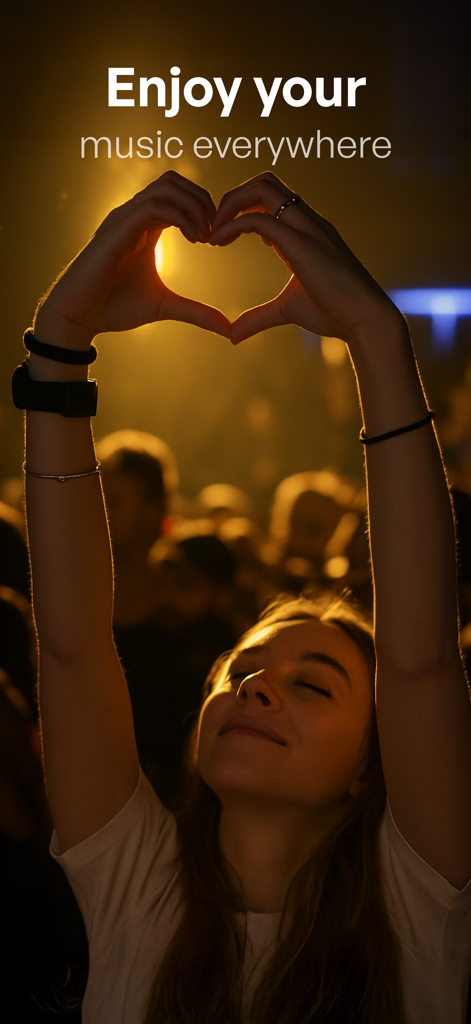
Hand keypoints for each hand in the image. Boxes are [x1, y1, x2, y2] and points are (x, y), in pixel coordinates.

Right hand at [34, 172, 230, 346]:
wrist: (78, 317)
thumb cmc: (114, 308)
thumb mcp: (165, 307)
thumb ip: (196, 312)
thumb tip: (227, 329)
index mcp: (144, 226)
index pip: (178, 194)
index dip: (204, 208)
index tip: (219, 237)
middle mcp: (133, 215)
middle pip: (174, 181)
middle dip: (203, 200)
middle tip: (218, 230)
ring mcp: (123, 218)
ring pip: (166, 187)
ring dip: (194, 205)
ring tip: (208, 235)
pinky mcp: (117, 229)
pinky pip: (154, 206)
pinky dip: (181, 216)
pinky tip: (195, 239)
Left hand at [210, 172, 400, 345]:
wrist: (364, 320)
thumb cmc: (333, 314)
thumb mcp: (286, 311)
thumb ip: (258, 318)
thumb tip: (233, 335)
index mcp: (305, 231)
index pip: (271, 197)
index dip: (242, 208)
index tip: (221, 235)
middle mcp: (307, 221)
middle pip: (265, 181)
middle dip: (233, 197)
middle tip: (212, 226)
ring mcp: (306, 227)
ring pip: (263, 187)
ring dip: (231, 203)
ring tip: (212, 231)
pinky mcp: (301, 243)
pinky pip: (259, 220)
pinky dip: (232, 226)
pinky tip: (216, 242)